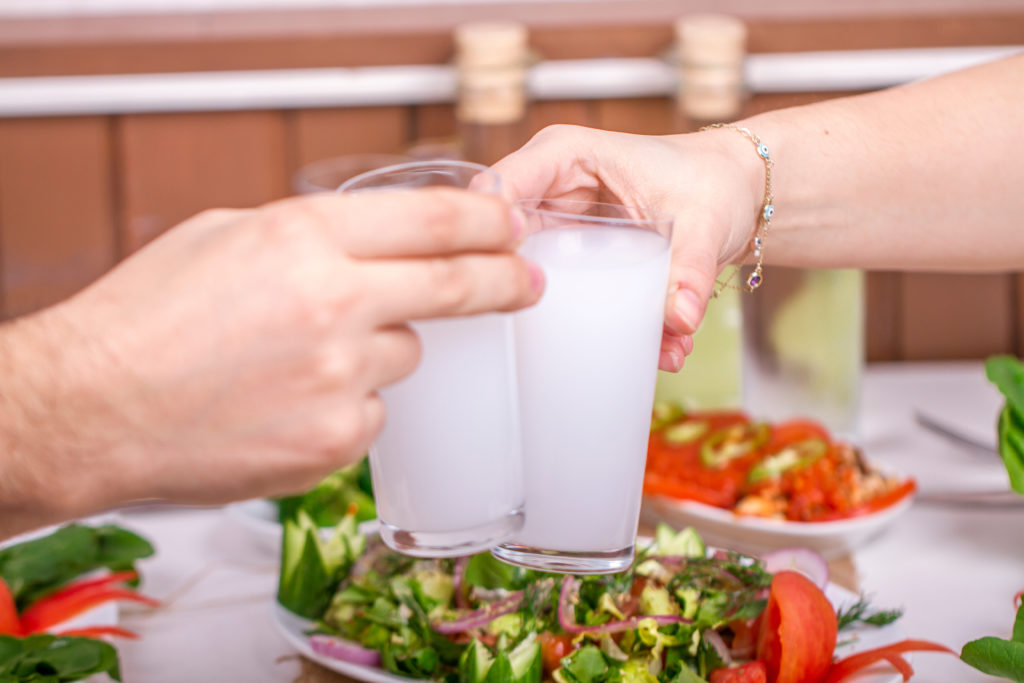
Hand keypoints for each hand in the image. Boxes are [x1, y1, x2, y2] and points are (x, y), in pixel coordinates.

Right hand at [0, 190, 541, 529]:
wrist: (88, 410)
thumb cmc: (144, 317)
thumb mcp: (225, 237)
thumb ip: (311, 236)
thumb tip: (379, 244)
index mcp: (304, 238)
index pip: (437, 220)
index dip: (491, 223)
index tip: (514, 228)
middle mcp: (334, 304)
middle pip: (457, 285)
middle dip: (505, 281)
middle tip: (528, 283)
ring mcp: (339, 380)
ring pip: (404, 355)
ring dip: (378, 349)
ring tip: (299, 359)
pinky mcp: (334, 443)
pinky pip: (372, 413)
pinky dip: (346, 404)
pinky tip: (285, 403)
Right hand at [492, 124, 763, 370]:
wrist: (738, 193)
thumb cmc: (714, 180)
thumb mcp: (705, 221)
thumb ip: (690, 269)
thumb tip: (679, 318)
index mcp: (565, 156)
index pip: (501, 188)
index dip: (492, 234)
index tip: (518, 283)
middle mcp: (551, 191)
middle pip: (503, 242)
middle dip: (531, 294)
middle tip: (573, 339)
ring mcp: (560, 229)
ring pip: (535, 278)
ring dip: (578, 324)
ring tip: (649, 346)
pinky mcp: (576, 260)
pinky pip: (571, 298)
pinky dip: (609, 330)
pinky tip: (660, 348)